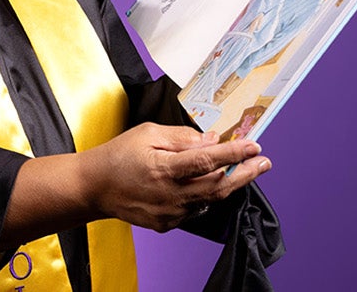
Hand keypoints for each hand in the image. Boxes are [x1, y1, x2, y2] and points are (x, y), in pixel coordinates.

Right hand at [75, 123, 271, 230]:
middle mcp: (169, 195)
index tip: (254, 146)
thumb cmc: (118, 156)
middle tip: (263, 162)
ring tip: (244, 170)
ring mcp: (169, 213)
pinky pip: (195, 209)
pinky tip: (209, 183)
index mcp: (163, 169)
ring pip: (209, 199)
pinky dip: (206, 195)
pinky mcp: (166, 224)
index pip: (208, 161)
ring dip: (229, 184)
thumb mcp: (148, 133)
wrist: (93, 187)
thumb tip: (211, 140)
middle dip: (245, 173)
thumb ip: (182, 138)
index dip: (234, 154)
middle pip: (218, 186)